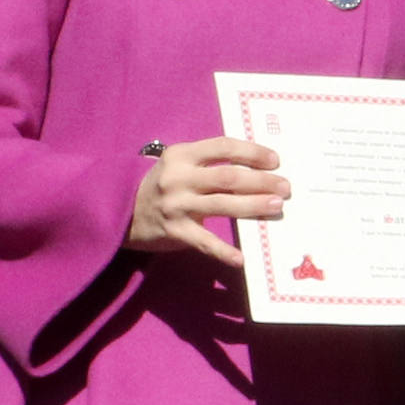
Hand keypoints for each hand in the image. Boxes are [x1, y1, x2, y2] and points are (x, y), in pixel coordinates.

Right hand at [125, 136, 289, 267]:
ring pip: (222, 205)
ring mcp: (176, 205)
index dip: (252, 152)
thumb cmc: (163, 182)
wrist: (119, 210)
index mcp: (183, 154)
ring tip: (277, 206)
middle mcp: (179, 178)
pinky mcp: (173, 232)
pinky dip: (222, 250)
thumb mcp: (181, 163)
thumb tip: (258, 168)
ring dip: (253, 206)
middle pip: (228, 177)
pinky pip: (203, 242)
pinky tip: (241, 258)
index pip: (224, 147)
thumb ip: (210, 162)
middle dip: (261, 181)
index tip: (275, 160)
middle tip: (285, 187)